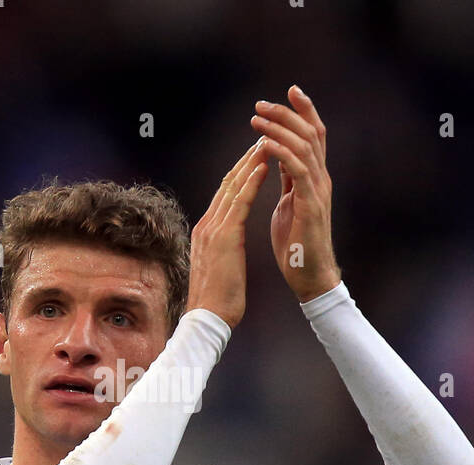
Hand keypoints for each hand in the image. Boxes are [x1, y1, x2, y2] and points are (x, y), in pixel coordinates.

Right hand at [184, 138, 269, 329]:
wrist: (208, 318)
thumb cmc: (217, 299)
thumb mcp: (219, 266)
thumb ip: (222, 250)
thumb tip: (226, 246)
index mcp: (207, 231)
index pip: (224, 194)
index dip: (240, 173)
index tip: (255, 156)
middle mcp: (207, 224)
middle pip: (228, 183)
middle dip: (246, 159)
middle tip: (262, 137)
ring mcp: (213, 229)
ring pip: (233, 186)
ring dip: (251, 162)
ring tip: (266, 142)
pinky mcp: (224, 237)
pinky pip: (240, 202)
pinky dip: (251, 182)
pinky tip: (263, 166)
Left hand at [251, 85, 340, 302]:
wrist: (309, 277)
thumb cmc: (297, 245)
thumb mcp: (289, 204)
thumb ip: (288, 180)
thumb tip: (278, 158)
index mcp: (314, 178)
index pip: (312, 135)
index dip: (302, 112)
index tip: (288, 92)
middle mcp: (321, 179)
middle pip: (311, 133)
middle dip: (287, 113)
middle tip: (261, 103)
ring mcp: (318, 191)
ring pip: (305, 146)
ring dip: (279, 129)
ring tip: (257, 119)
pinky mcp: (311, 205)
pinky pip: (299, 170)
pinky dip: (283, 153)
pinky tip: (266, 145)